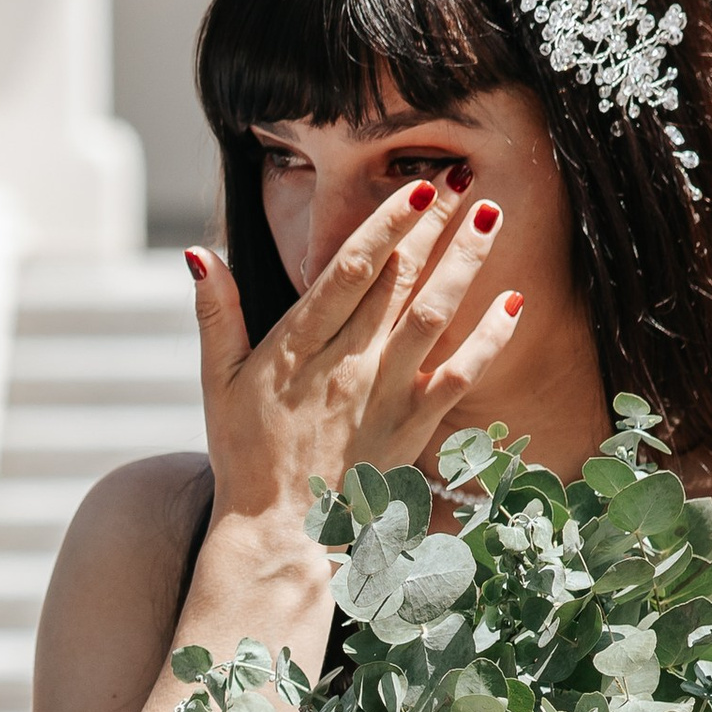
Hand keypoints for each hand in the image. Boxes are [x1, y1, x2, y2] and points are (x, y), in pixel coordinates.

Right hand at [190, 182, 520, 544]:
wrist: (280, 533)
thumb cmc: (245, 456)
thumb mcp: (218, 382)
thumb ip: (215, 314)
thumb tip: (198, 253)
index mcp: (298, 346)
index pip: (349, 270)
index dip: (385, 225)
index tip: (415, 187)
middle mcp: (347, 363)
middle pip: (399, 280)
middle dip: (433, 225)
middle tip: (463, 178)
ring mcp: (384, 395)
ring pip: (434, 315)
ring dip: (466, 263)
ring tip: (491, 216)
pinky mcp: (412, 427)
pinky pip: (460, 375)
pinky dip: (490, 339)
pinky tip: (513, 302)